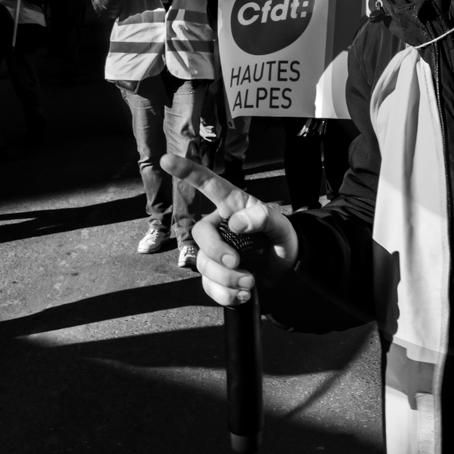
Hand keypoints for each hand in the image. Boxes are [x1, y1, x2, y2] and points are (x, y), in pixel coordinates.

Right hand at [160, 154, 298, 305]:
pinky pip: (209, 286)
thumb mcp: (280, 225)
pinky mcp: (214, 275)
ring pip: (203, 264)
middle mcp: (219, 226)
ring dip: (227, 277)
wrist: (286, 268)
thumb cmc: (281, 237)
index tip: (166, 159)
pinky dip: (226, 294)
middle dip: (216, 251)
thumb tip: (235, 222)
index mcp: (233, 205)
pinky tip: (244, 294)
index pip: (208, 184)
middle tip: (238, 262)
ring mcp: (214, 251)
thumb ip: (262, 218)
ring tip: (250, 282)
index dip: (187, 171)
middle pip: (200, 234)